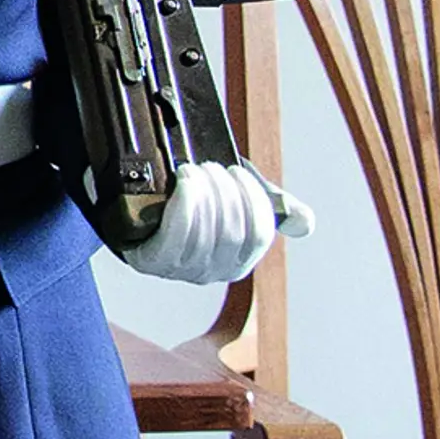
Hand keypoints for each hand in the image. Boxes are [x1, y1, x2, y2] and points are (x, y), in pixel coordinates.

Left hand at [121, 159, 287, 286]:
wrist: (134, 206)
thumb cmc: (190, 203)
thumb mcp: (232, 199)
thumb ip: (269, 206)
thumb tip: (305, 223)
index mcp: (239, 260)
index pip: (258, 235)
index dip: (252, 200)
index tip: (236, 171)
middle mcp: (213, 272)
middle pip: (232, 233)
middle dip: (224, 193)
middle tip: (210, 165)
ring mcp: (181, 270)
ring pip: (205, 234)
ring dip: (204, 196)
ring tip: (193, 169)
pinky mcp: (152, 262)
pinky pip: (175, 238)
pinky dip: (184, 205)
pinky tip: (183, 183)